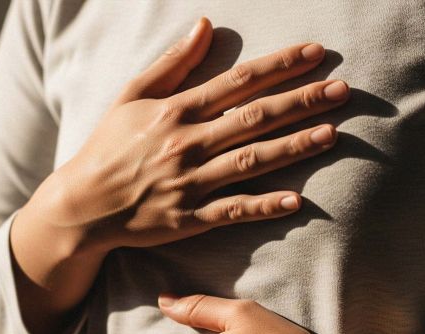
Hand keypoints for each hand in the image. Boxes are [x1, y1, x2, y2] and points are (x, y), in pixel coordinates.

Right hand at [21, 17, 349, 254]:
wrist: (82, 204)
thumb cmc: (108, 146)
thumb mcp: (132, 95)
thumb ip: (172, 62)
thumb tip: (205, 24)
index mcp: (176, 111)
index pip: (238, 81)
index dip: (280, 65)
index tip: (316, 53)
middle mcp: (187, 144)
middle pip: (254, 118)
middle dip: (301, 101)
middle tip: (342, 90)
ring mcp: (189, 183)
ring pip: (250, 162)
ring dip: (293, 147)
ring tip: (331, 133)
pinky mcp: (188, 218)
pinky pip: (231, 211)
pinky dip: (262, 206)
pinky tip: (295, 201)